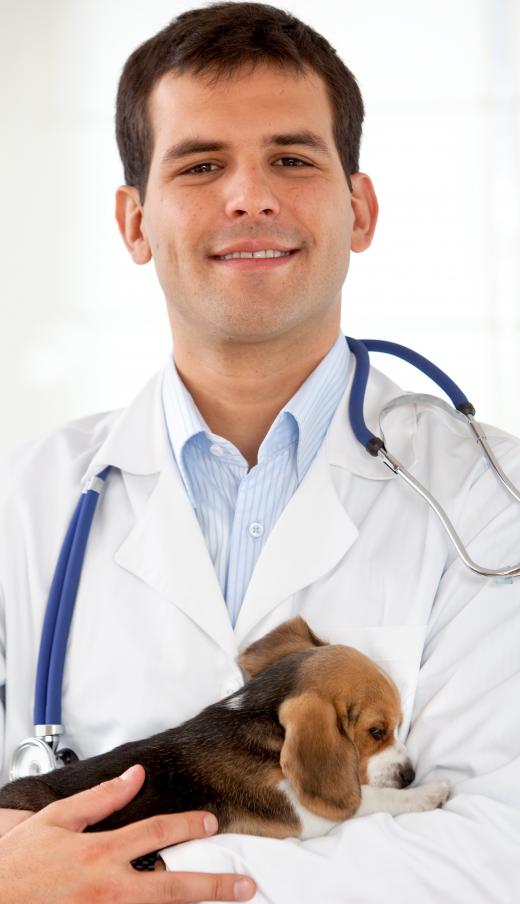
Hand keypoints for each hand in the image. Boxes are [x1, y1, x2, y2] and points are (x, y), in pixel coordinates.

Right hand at [0, 764, 255, 902]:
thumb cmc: (17, 864)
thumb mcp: (56, 819)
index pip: (156, 833)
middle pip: (172, 888)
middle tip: (245, 885)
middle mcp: (108, 889)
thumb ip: (100, 797)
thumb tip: (134, 775)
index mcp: (100, 853)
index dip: (188, 825)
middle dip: (214, 887)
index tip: (210, 823)